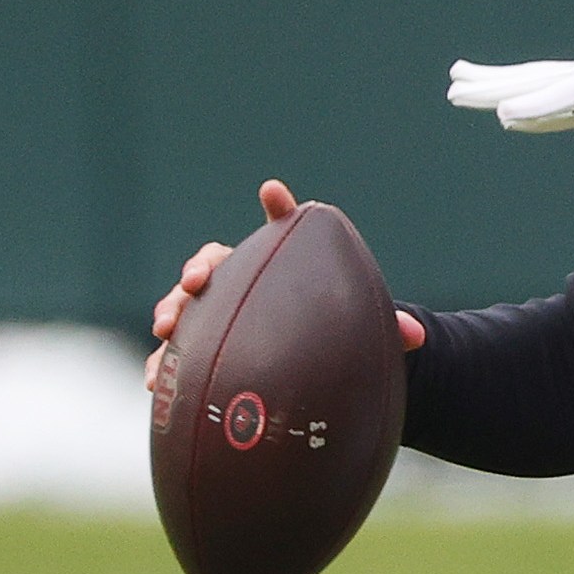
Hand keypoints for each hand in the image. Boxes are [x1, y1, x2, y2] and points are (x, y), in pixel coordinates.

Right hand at [145, 179, 423, 389]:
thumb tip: (416, 335)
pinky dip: (163, 365)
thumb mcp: (360, 333)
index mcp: (280, 270)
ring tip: (166, 328)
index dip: (279, 210)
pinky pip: (173, 358)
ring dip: (172, 311)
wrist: (307, 372)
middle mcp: (240, 287)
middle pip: (213, 265)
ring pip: (184, 308)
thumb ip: (387, 329)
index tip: (276, 192)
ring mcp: (213, 319)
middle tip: (196, 280)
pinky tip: (157, 381)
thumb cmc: (332, 337)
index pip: (278, 234)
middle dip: (199, 269)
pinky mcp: (198, 356)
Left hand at [447, 35, 573, 219]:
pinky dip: (533, 107)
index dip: (527, 109)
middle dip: (494, 84)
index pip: (559, 105)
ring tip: (459, 86)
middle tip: (457, 82)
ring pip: (539, 84)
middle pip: (536, 84)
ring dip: (497, 88)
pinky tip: (502, 114)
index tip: (497, 110)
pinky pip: (566, 98)